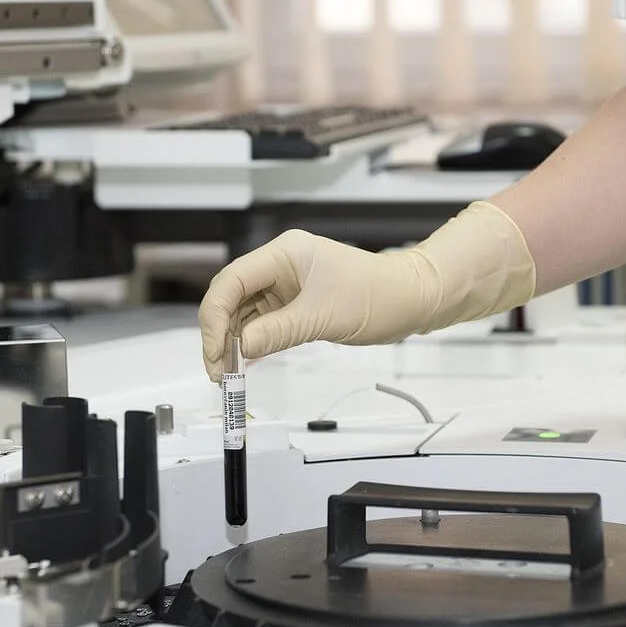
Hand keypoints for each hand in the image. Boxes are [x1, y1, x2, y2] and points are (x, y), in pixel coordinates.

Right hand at [198, 229, 433, 380]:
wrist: (411, 298)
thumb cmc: (377, 295)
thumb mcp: (323, 316)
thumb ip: (278, 331)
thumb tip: (241, 347)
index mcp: (284, 253)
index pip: (232, 281)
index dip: (215, 316)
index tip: (214, 350)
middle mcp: (279, 266)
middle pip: (231, 296)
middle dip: (219, 332)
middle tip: (217, 369)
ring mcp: (286, 285)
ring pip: (244, 312)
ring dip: (233, 342)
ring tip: (228, 373)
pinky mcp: (294, 304)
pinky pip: (262, 322)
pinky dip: (252, 343)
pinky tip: (244, 363)